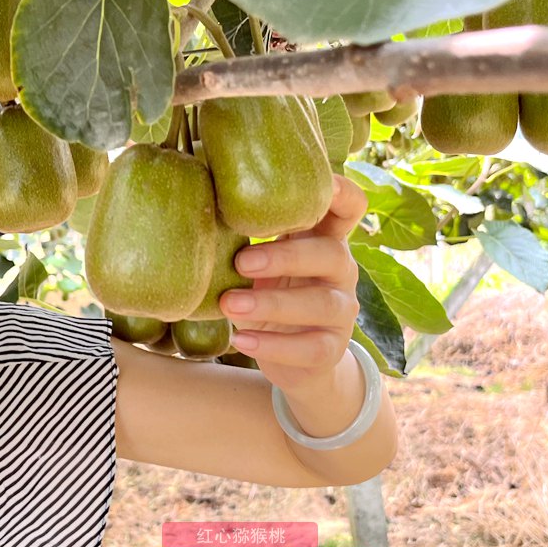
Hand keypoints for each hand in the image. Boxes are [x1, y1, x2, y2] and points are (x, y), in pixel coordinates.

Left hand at [218, 174, 368, 392]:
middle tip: (240, 262)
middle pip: (331, 253)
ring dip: (273, 303)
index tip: (307, 186)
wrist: (291, 360)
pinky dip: (273, 345)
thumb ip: (247, 238)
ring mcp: (343, 311)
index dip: (340, 191)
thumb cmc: (269, 294)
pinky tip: (241, 339)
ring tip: (230, 304)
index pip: (350, 207)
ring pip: (321, 303)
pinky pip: (310, 347)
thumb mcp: (260, 264)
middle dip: (286, 256)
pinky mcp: (332, 349)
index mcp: (325, 239)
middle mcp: (342, 271)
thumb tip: (197, 205)